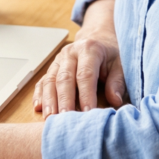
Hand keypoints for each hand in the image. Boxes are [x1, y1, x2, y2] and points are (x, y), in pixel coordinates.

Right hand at [33, 0, 124, 117]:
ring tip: (49, 118)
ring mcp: (59, 60)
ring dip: (49, 100)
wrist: (98, 38)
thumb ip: (117, 81)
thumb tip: (115, 101)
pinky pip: (43, 80)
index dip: (86, 95)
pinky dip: (39, 94)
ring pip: (50, 80)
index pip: (86, 74)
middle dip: (64, 101)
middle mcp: (71, 53)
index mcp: (89, 49)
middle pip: (64, 78)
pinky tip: (38, 107)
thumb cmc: (110, 54)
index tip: (88, 113)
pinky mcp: (52, 67)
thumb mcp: (120, 63)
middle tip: (64, 120)